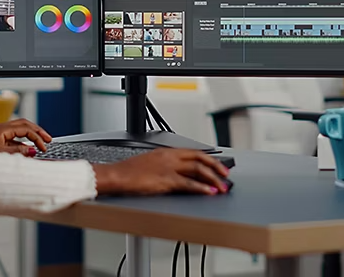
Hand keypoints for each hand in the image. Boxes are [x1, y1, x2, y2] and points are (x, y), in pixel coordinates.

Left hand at [0, 119, 51, 156]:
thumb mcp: (0, 155)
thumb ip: (17, 153)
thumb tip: (32, 150)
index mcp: (1, 129)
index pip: (25, 128)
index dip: (37, 137)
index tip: (44, 147)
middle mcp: (0, 129)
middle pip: (24, 125)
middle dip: (37, 131)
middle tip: (48, 139)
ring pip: (18, 131)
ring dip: (29, 138)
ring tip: (39, 146)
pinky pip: (11, 139)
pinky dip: (20, 144)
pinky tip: (25, 152)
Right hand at [94, 149, 230, 195]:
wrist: (117, 175)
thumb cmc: (128, 171)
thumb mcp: (150, 163)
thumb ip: (165, 165)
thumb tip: (177, 174)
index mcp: (166, 151)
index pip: (193, 152)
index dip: (209, 159)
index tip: (217, 165)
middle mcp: (170, 157)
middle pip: (199, 158)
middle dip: (216, 167)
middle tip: (226, 175)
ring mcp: (169, 167)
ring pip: (197, 170)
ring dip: (212, 179)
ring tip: (221, 187)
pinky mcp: (166, 180)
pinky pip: (188, 183)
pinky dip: (201, 188)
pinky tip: (208, 193)